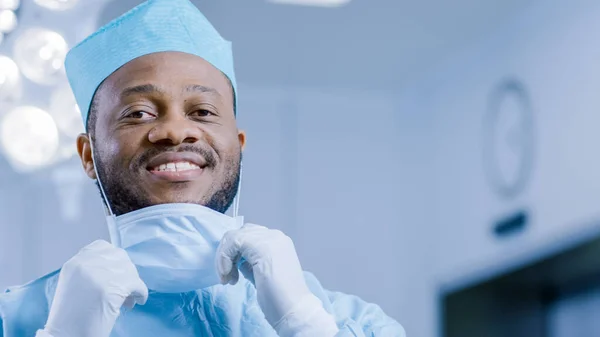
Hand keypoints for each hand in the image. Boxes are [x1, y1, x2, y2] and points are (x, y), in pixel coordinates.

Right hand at [38, 240, 147, 336]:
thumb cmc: (72, 317)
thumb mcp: (75, 284)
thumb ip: (93, 271)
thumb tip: (121, 267)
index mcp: (74, 264)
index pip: (102, 247)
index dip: (114, 259)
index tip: (119, 271)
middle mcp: (85, 265)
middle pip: (119, 257)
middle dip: (126, 271)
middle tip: (126, 289)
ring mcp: (98, 276)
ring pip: (129, 270)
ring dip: (133, 284)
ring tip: (129, 299)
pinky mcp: (110, 289)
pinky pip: (136, 284)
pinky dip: (141, 293)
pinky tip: (138, 301)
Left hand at [216, 224, 338, 336]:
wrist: (294, 310)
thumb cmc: (279, 299)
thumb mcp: (262, 274)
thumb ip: (251, 262)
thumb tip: (235, 258)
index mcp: (278, 242)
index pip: (248, 235)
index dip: (234, 253)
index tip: (231, 275)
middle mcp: (275, 236)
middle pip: (240, 233)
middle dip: (227, 254)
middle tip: (226, 276)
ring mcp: (270, 239)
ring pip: (233, 237)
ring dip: (224, 257)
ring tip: (227, 278)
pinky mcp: (261, 247)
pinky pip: (233, 242)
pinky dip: (224, 258)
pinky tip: (228, 276)